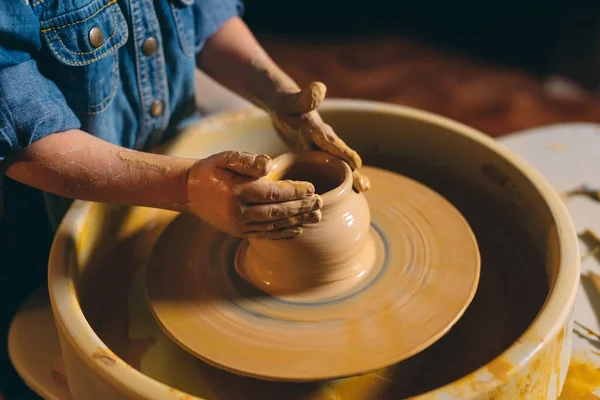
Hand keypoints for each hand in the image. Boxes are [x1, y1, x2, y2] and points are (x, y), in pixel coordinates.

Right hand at [186, 151, 321, 238]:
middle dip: (301, 208)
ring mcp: (238, 225)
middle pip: (277, 211)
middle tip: (320, 203)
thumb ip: (247, 160)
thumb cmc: (211, 170)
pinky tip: (298, 229)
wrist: (189, 191)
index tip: (312, 188)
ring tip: (316, 217)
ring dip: (297, 221)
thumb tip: (270, 165)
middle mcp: (238, 212)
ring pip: (274, 225)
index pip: (273, 193)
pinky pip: (265, 234)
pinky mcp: (239, 232)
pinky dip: (283, 233)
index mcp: (237, 192)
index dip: (295, 191)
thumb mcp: (225, 157)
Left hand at [268, 82, 369, 191]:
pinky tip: (343, 194)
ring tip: (363, 190)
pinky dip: (336, 179)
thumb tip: (320, 87)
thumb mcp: (290, 101)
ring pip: (337, 164)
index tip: (356, 163)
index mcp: (317, 128)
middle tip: (365, 186)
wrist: (284, 106)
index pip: (332, 141)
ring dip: (350, 177)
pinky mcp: (315, 154)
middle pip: (340, 157)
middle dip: (353, 171)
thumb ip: (304, 98)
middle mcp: (324, 139)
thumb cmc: (285, 104)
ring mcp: (321, 147)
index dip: (343, 152)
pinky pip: (327, 168)